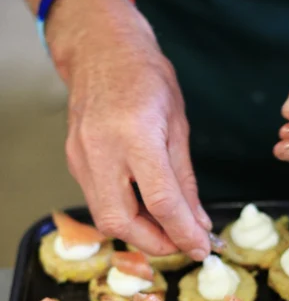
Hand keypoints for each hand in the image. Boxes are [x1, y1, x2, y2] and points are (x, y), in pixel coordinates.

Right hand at [47, 0, 210, 258]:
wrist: (100, 52)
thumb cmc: (146, 79)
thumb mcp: (178, 127)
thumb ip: (186, 182)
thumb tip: (199, 223)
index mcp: (135, 134)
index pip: (161, 201)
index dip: (183, 233)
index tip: (202, 249)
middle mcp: (101, 150)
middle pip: (123, 221)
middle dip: (156, 244)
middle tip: (182, 244)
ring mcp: (81, 158)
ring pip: (106, 219)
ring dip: (140, 235)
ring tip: (167, 229)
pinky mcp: (74, 164)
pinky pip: (99, 204)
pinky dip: (126, 217)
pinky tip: (145, 212)